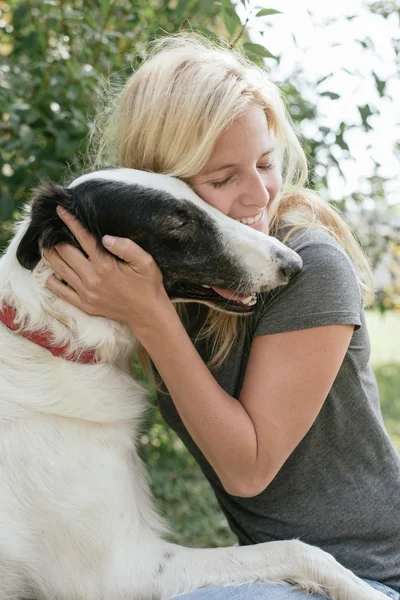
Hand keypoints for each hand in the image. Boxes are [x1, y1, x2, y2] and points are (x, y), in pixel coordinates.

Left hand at [43, 206, 171, 333]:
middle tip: (47, 228)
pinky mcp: (85, 304)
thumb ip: (126, 246)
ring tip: (44, 244)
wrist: (147, 314)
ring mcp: (86, 293)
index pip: (83, 238)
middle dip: (54, 238)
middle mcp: (92, 278)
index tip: (59, 211)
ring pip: (60, 269)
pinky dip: (52, 281)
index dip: (70, 222)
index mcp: (106, 265)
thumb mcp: (145, 262)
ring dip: (49, 255)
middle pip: (65, 252)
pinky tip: (50, 272)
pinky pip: (61, 292)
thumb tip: (105, 238)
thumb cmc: (148, 285)